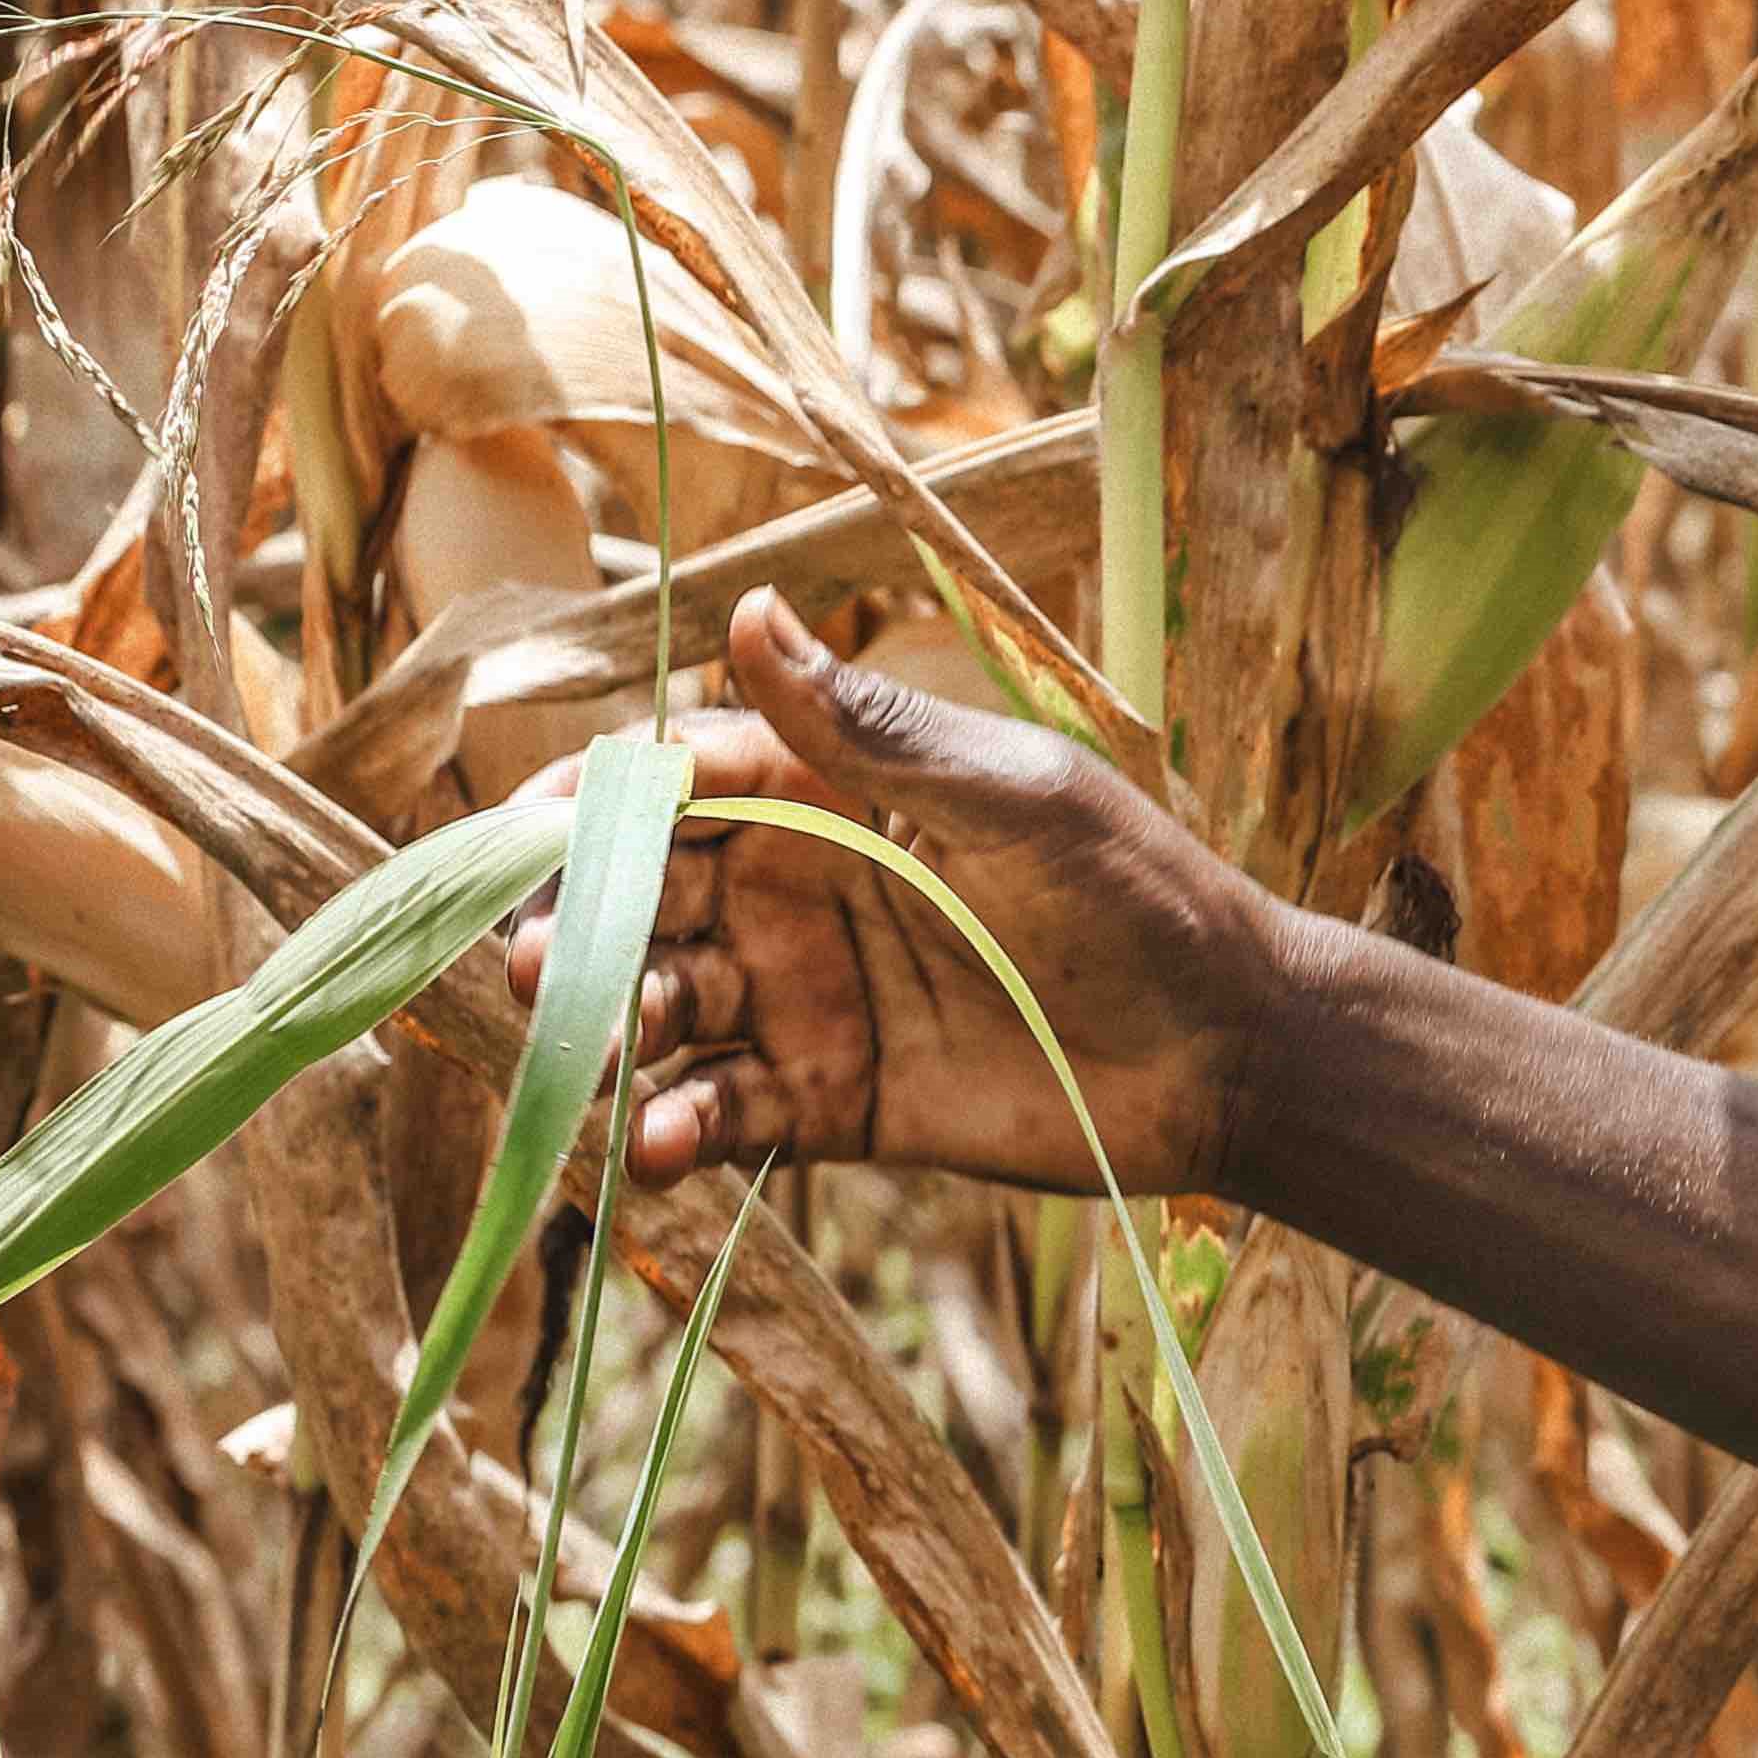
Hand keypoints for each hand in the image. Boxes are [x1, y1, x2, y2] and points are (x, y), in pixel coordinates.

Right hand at [518, 596, 1299, 1196]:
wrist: (1232, 1049)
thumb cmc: (1143, 897)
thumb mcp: (1012, 800)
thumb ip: (872, 733)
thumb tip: (752, 611)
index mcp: (833, 799)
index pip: (680, 784)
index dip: (595, 804)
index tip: (525, 827)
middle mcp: (798, 897)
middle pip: (644, 902)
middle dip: (580, 927)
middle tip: (538, 962)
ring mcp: (807, 1003)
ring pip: (665, 1010)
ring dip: (616, 1031)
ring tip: (605, 1054)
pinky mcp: (831, 1104)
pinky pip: (726, 1113)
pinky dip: (679, 1129)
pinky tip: (659, 1146)